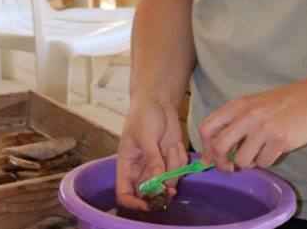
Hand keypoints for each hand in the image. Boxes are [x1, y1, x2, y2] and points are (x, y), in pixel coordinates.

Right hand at [115, 96, 188, 210]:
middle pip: (150, 194)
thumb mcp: (145, 134)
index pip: (125, 194)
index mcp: (127, 166)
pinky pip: (180, 170)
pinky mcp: (172, 160)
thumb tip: (158, 178)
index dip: (134, 204)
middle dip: (162, 191)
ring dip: (174, 168)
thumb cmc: (143, 114)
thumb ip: (151, 157)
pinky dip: (181, 159)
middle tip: (171, 186)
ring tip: (172, 147)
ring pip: (169, 183)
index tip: (148, 203)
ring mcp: (158, 166)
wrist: (159, 101)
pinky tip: (175, 144)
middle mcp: (142, 171)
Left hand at [198, 81, 306, 170]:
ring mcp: (264, 127)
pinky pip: (264, 162)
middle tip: (229, 166)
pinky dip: (266, 161)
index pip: (207, 128)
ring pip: (242, 160)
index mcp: (237, 105)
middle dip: (221, 162)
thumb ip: (232, 123)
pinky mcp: (280, 139)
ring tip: (258, 153)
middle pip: (219, 147)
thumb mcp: (252, 105)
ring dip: (248, 163)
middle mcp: (248, 115)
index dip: (206, 148)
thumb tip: (212, 153)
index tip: (212, 157)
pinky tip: (273, 150)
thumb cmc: (280, 103)